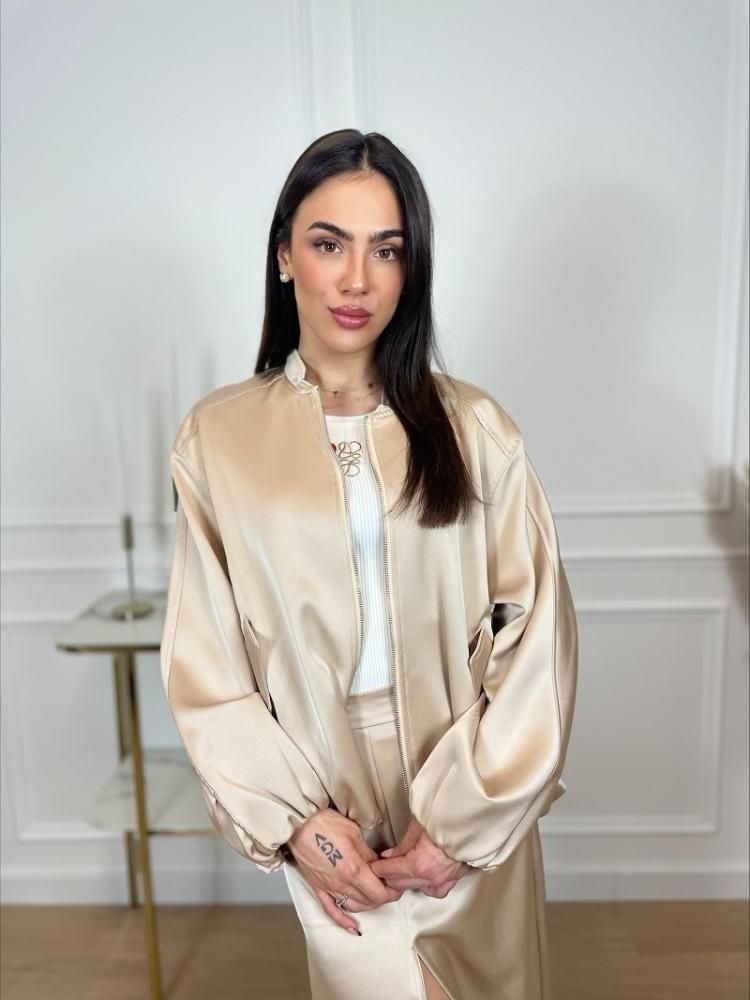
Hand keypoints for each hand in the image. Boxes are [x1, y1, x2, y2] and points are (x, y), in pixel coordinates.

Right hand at [287, 807, 403, 934]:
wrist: (299, 823)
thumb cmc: (325, 823)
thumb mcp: (354, 834)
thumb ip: (368, 854)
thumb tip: (379, 866)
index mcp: (354, 869)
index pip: (380, 892)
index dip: (392, 891)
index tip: (398, 884)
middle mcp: (342, 883)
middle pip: (370, 901)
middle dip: (384, 896)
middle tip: (390, 887)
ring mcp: (329, 888)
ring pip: (355, 907)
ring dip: (368, 905)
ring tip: (376, 895)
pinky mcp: (318, 888)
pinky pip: (331, 911)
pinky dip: (343, 921)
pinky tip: (353, 927)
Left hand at [367, 818, 469, 897]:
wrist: (470, 820)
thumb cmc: (443, 819)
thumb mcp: (416, 828)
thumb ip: (401, 846)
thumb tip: (388, 855)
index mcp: (418, 864)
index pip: (390, 871)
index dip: (378, 868)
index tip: (372, 866)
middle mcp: (429, 877)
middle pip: (400, 883)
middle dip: (388, 876)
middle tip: (382, 868)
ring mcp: (442, 880)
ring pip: (416, 888)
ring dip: (405, 881)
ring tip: (399, 871)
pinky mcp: (453, 879)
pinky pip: (436, 891)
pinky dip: (427, 886)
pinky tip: (422, 880)